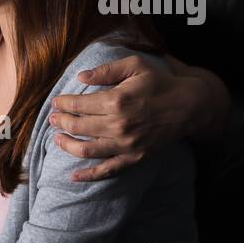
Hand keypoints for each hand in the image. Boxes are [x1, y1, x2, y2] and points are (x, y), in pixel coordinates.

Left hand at [48, 55, 201, 181]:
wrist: (190, 106)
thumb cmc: (160, 83)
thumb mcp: (135, 66)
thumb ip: (106, 70)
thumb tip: (80, 76)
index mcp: (117, 101)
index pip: (78, 105)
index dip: (63, 103)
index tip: (56, 102)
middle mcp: (119, 125)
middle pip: (77, 127)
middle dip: (60, 122)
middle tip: (53, 118)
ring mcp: (126, 145)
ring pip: (85, 150)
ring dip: (66, 145)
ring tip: (57, 138)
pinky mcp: (134, 158)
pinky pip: (107, 170)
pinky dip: (88, 175)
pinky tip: (73, 176)